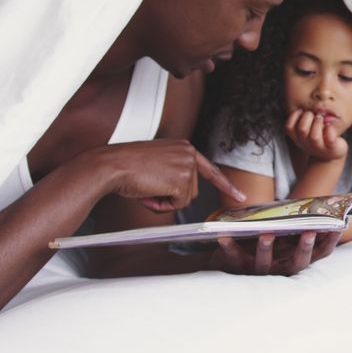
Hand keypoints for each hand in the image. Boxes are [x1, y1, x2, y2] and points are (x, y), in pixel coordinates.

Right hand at [84, 139, 245, 211]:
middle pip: (192, 189)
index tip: (240, 195)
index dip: (225, 184)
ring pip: (186, 199)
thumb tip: (182, 193)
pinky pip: (179, 205)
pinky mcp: (182, 180)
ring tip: (146, 187)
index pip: (209, 169)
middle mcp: (189, 153)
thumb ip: (172, 172)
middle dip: (171, 195)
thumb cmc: (126, 167)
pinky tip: (148, 193)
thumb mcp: (155, 163)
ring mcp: (187, 166)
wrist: (111, 165)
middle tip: (149, 187)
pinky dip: (162, 205)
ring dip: (165, 200)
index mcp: (183, 147)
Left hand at [210, 231, 340, 275]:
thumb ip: (298, 223)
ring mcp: (260, 269)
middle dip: (303, 249)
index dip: (329, 242)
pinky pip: (233, 258)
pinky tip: (224, 237)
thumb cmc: (265, 240)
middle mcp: (281, 267)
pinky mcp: (237, 267)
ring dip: (266, 249)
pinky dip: (229, 248)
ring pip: (265, 264)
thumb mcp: (285, 234)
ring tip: (267, 235)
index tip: (338, 227)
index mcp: (296, 257)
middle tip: (308, 232)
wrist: (230, 257)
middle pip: (297, 263)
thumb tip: (319, 203)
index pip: (319, 253)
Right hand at [285, 109, 347, 161]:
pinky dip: (330, 130)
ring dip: (319, 122)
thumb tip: (304, 104)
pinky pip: (330, 138)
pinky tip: (329, 126)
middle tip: (315, 115)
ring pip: (314, 135)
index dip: (294, 116)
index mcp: (297, 138)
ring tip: (322, 120)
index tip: (302, 111)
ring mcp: (318, 147)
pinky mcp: (331, 148)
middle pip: (302, 129)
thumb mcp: (306, 130)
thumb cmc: (318, 137)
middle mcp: (305, 143)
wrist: (330, 156)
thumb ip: (303, 120)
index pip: (289, 127)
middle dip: (309, 116)